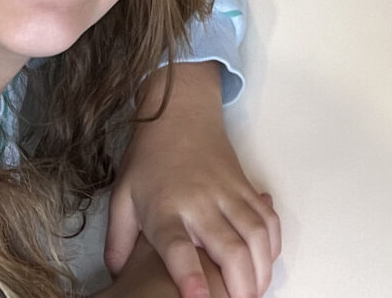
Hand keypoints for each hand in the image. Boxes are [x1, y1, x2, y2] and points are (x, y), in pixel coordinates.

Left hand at [108, 65, 279, 297]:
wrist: (181, 112)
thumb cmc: (149, 159)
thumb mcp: (122, 197)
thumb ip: (118, 241)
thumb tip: (118, 277)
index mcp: (166, 208)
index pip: (178, 247)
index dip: (188, 275)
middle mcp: (201, 202)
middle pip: (230, 247)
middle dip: (240, 285)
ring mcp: (228, 192)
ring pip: (256, 234)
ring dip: (261, 269)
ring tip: (256, 293)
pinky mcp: (245, 185)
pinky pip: (267, 217)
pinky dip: (273, 243)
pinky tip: (266, 262)